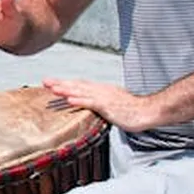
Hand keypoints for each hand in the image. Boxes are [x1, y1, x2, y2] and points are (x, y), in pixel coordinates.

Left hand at [43, 77, 161, 132]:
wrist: (148, 111)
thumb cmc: (134, 111)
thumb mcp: (114, 106)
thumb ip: (102, 105)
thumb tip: (93, 107)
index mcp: (102, 91)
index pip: (80, 85)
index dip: (66, 84)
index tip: (52, 84)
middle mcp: (101, 91)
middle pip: (77, 85)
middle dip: (60, 83)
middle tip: (45, 82)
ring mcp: (104, 97)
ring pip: (81, 92)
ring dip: (66, 89)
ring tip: (52, 88)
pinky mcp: (109, 106)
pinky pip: (92, 103)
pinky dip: (80, 101)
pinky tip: (70, 101)